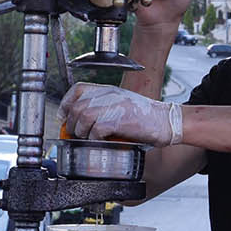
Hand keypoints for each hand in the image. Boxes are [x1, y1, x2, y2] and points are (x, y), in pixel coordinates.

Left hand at [61, 83, 182, 145]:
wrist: (166, 121)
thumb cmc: (146, 117)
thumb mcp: (121, 105)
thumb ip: (103, 107)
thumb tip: (81, 121)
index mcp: (109, 90)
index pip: (78, 89)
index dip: (66, 103)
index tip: (63, 117)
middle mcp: (109, 95)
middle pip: (77, 105)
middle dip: (71, 122)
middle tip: (75, 134)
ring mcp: (114, 106)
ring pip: (83, 117)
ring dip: (82, 131)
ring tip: (88, 138)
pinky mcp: (119, 120)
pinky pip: (96, 129)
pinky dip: (94, 138)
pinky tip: (101, 141)